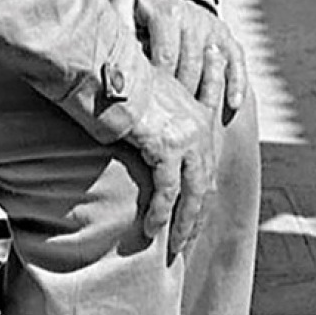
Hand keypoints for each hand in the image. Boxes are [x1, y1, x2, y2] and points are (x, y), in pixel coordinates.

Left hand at [108, 0, 247, 120]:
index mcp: (164, 12)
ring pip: (211, 68)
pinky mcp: (225, 35)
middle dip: (179, 96)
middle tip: (169, 125)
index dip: (158, 85)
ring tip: (192, 124)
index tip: (149, 110)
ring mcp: (210, 26)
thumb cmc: (136, 10)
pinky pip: (236, 61)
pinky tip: (232, 106)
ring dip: (203, 96)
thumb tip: (105, 62)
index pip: (165, 56)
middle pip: (189, 65)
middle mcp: (191, 16)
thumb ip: (116, 30)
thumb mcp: (122, 10)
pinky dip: (236, 83)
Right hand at [119, 61, 220, 258]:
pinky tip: (151, 228)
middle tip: (187, 239)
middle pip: (206, 181)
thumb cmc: (121, 83)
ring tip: (174, 245)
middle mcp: (198, 124)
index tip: (196, 217)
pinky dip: (161, 213)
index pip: (208, 162)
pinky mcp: (167, 146)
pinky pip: (168, 190)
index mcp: (198, 113)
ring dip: (184, 222)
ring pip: (194, 191)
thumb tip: (155, 144)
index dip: (203, 193)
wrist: (107, 69)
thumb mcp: (153, 99)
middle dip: (197, 215)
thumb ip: (163, 119)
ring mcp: (186, 135)